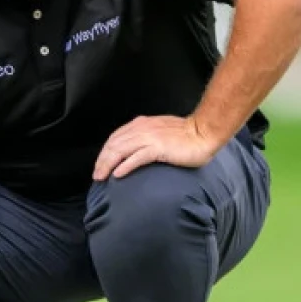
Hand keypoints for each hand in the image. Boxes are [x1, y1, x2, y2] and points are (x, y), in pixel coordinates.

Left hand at [93, 116, 221, 179]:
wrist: (204, 132)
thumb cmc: (186, 135)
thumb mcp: (159, 132)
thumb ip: (146, 138)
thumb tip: (134, 150)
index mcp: (141, 124)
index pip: (115, 137)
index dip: (105, 152)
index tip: (100, 165)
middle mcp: (142, 128)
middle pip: (114, 144)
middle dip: (102, 160)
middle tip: (96, 175)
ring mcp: (150, 137)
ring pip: (121, 150)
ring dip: (108, 164)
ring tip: (102, 177)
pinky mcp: (159, 148)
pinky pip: (137, 157)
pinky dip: (125, 166)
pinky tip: (117, 175)